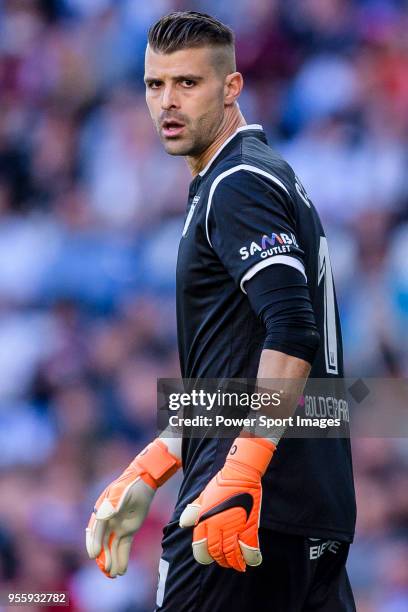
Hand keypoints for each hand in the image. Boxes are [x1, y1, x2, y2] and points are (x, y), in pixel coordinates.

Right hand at [86, 438, 180, 577]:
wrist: (143, 482)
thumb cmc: (129, 485)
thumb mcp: (120, 492)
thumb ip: (112, 504)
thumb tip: (103, 516)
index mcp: (101, 511)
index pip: (96, 530)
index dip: (94, 542)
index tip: (94, 555)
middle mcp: (107, 522)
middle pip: (102, 543)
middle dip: (103, 557)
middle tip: (106, 569)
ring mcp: (117, 527)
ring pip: (112, 548)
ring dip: (112, 561)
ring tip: (113, 575)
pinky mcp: (128, 531)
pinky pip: (123, 547)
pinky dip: (122, 558)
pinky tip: (121, 571)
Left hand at [179, 437, 274, 571]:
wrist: (240, 474)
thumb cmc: (221, 484)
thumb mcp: (202, 497)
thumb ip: (194, 512)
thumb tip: (184, 524)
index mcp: (204, 520)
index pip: (200, 547)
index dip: (204, 556)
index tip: (209, 558)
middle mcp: (217, 526)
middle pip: (216, 553)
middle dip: (220, 560)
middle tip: (225, 561)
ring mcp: (234, 528)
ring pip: (232, 554)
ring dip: (235, 563)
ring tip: (238, 565)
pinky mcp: (249, 527)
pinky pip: (250, 549)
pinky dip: (251, 558)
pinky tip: (252, 560)